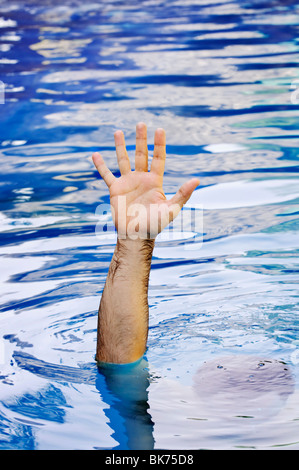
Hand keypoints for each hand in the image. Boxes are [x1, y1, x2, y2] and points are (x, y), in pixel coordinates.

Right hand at [92, 122, 198, 239]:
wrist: (136, 236)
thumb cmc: (155, 225)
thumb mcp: (171, 209)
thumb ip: (183, 194)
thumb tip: (197, 179)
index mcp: (155, 182)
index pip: (158, 158)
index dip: (159, 144)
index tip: (159, 129)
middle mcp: (141, 179)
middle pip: (141, 154)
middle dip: (141, 139)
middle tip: (141, 124)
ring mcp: (128, 183)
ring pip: (124, 160)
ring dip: (121, 146)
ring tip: (119, 131)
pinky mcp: (115, 190)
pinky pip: (106, 175)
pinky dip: (101, 165)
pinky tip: (95, 155)